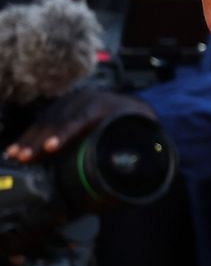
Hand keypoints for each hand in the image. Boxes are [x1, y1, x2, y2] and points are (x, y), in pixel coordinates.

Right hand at [2, 87, 154, 163]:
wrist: (131, 105)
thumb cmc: (137, 124)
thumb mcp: (140, 131)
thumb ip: (134, 145)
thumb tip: (131, 167)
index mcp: (106, 105)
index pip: (82, 117)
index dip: (65, 132)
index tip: (51, 147)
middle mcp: (85, 99)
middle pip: (58, 119)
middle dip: (39, 139)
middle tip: (26, 157)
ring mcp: (71, 101)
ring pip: (46, 120)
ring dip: (29, 139)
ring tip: (16, 155)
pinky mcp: (61, 107)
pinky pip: (41, 121)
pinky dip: (28, 136)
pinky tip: (15, 149)